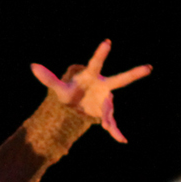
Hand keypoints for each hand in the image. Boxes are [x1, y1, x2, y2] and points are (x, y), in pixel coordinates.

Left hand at [31, 39, 151, 142]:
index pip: (96, 63)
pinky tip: (121, 140)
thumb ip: (48, 79)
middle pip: (121, 79)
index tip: (107, 41)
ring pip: (110, 108)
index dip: (101, 53)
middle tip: (148, 68)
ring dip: (108, 117)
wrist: (77, 107)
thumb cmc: (71, 92)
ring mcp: (107, 101)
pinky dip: (116, 132)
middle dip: (133, 74)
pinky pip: (113, 124)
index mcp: (92, 77)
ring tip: (107, 126)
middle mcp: (104, 87)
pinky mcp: (106, 114)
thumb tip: (32, 66)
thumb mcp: (59, 89)